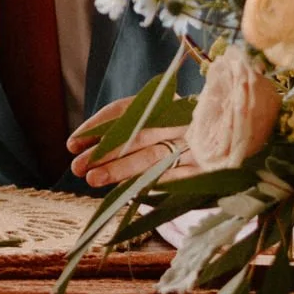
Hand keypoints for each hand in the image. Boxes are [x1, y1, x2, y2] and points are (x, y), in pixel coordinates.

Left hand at [67, 93, 193, 188]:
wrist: (221, 145)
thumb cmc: (171, 135)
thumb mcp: (149, 124)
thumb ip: (117, 130)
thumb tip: (78, 145)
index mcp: (166, 102)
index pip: (125, 110)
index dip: (97, 127)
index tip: (72, 144)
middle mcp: (182, 120)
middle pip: (137, 135)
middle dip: (104, 152)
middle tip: (78, 166)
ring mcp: (195, 144)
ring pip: (153, 157)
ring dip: (120, 169)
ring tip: (93, 179)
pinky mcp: (204, 169)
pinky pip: (173, 178)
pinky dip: (148, 183)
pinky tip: (125, 192)